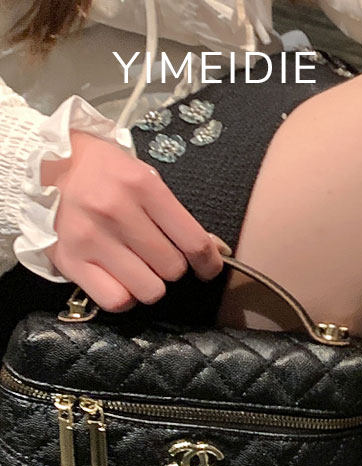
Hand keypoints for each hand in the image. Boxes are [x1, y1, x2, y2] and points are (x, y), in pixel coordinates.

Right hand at [42, 131, 222, 310]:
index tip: (206, 268)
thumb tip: (216, 251)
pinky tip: (118, 278)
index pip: (194, 242)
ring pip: (150, 290)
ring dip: (149, 284)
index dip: (208, 263)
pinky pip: (117, 300)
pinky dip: (123, 296)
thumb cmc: (101, 173)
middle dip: (171, 267)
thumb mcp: (141, 177)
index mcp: (140, 185)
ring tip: (135, 266)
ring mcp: (90, 237)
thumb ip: (175, 215)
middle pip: (173, 269)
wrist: (41, 164)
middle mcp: (115, 211)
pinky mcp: (70, 260)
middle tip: (155, 255)